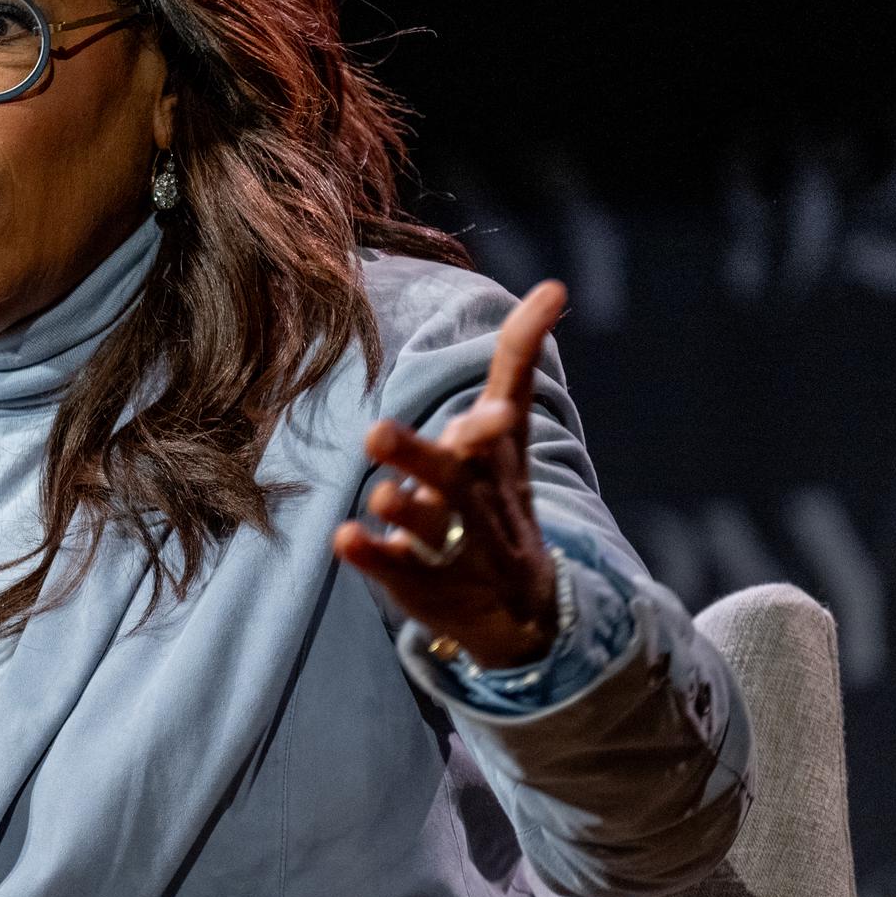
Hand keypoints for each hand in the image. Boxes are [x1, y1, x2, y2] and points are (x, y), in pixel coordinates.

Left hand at [331, 280, 568, 668]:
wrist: (518, 610)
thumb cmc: (498, 497)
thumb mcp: (510, 436)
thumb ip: (516, 367)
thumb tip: (552, 286)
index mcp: (497, 456)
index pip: (510, 405)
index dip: (521, 356)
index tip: (545, 297)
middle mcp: (478, 496)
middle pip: (455, 473)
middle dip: (422, 455)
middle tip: (377, 432)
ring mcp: (451, 543)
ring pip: (428, 526)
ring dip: (404, 509)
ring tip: (379, 496)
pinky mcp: (422, 580)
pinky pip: (395, 568)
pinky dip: (371, 554)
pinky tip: (344, 538)